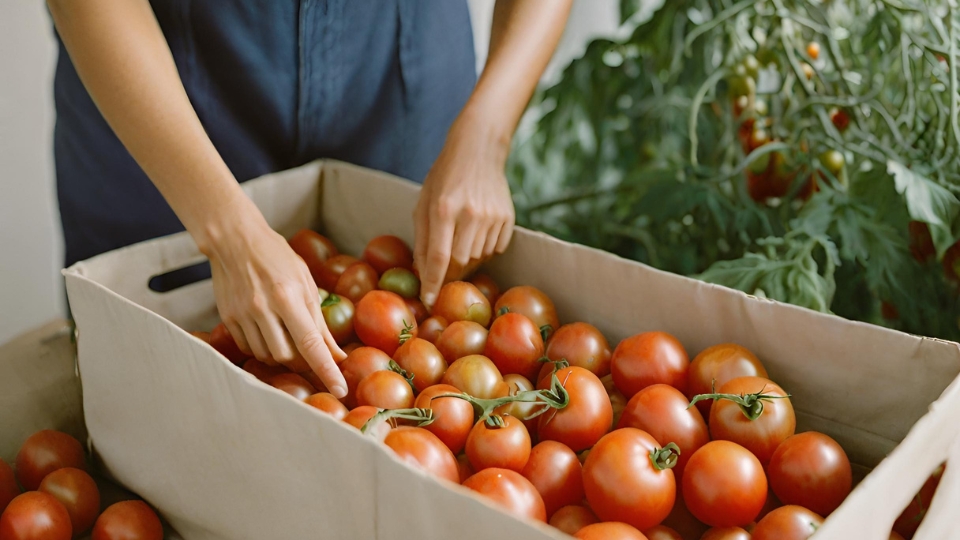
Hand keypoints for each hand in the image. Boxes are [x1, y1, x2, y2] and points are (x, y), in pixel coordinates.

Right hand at [205, 213, 347, 396]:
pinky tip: (268, 332)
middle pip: (287, 356)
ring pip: (267, 356)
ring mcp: (242, 315)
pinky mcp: (228, 319)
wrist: (235, 241)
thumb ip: (320, 322)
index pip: (311, 343)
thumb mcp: (306, 283)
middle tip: (309, 352)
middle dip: (302, 361)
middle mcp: (263, 308)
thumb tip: (337, 355)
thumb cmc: (277, 257)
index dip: (326, 370)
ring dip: (282, 356)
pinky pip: (249, 348)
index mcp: (288, 297)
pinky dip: (263, 348)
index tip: (339, 389)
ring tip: (287, 336)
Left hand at [414, 114, 515, 307]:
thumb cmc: (444, 177)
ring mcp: (492, 216)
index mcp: (443, 208)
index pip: (439, 257)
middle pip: (460, 262)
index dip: (433, 283)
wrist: (478, 150)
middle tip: (443, 273)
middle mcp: (470, 213)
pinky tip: (476, 232)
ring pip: (477, 258)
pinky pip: (494, 249)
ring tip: (460, 241)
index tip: (429, 302)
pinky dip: (482, 250)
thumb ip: (423, 239)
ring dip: (465, 260)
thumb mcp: (424, 203)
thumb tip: (424, 275)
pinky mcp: (507, 218)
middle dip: (449, 274)